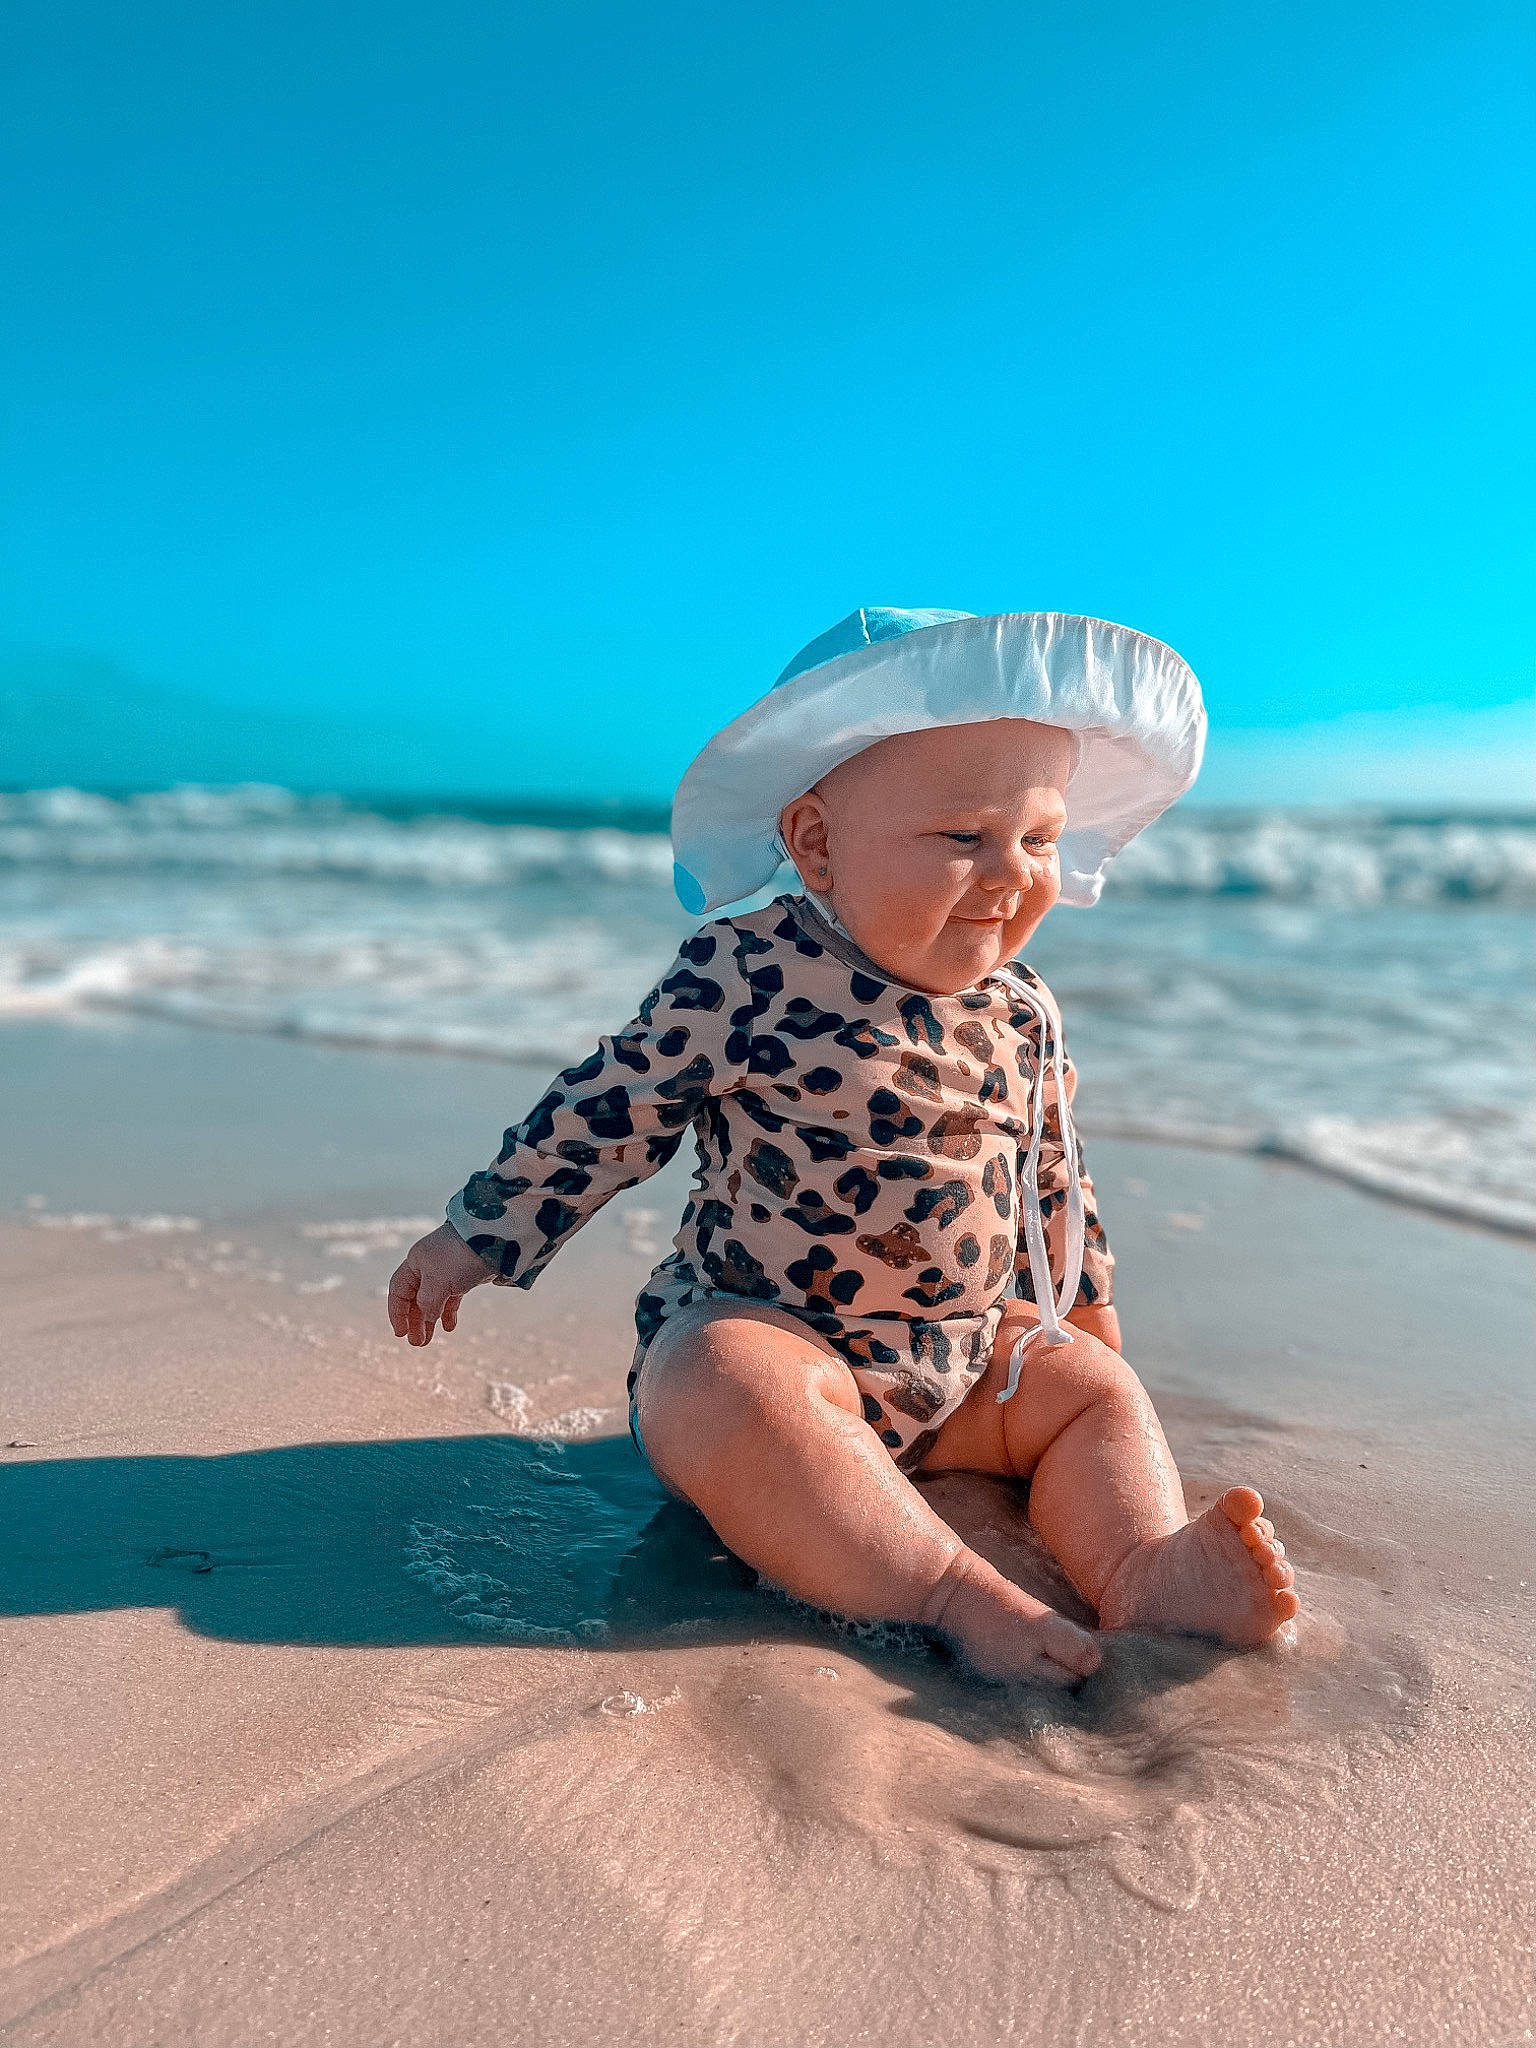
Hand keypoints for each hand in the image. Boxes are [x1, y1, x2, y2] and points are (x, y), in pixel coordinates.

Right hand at [387, 1222, 491, 1346]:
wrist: (494, 1237)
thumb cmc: (460, 1256)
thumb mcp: (438, 1282)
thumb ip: (428, 1303)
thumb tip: (426, 1318)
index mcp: (415, 1263)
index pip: (398, 1291)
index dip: (397, 1314)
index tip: (401, 1333)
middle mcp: (428, 1266)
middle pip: (414, 1298)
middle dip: (414, 1321)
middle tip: (417, 1343)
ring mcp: (447, 1271)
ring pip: (432, 1300)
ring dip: (429, 1320)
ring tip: (427, 1340)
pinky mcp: (464, 1276)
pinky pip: (451, 1297)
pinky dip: (448, 1312)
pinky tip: (450, 1327)